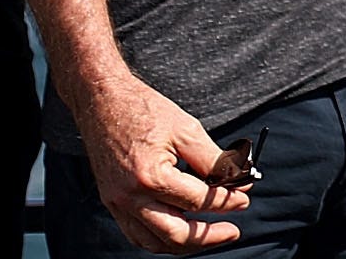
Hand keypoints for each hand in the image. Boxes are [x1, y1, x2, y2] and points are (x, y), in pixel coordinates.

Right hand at [73, 69, 253, 251]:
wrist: (102, 101)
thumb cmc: (143, 110)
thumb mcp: (186, 129)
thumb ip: (215, 159)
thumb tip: (240, 179)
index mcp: (151, 176)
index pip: (198, 201)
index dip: (226, 200)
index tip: (244, 196)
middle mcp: (131, 197)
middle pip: (177, 233)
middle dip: (209, 236)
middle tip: (233, 231)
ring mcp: (118, 203)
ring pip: (155, 242)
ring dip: (186, 244)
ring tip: (210, 235)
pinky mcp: (112, 203)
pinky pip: (137, 234)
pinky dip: (161, 239)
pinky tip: (180, 231)